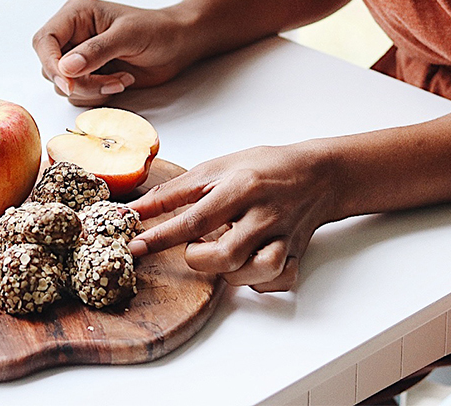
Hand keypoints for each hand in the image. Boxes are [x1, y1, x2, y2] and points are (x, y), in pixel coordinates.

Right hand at [32, 0, 196, 106]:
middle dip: (78, 82)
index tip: (69, 83)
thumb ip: (96, 51)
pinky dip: (99, 95)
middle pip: (51, 68)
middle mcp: (73, 36)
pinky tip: (121, 82)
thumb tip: (66, 68)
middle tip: (109, 82)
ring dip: (92, 90)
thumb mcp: (128, 35)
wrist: (178, 44)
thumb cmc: (158, 30)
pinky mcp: (90, 75)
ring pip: (64, 85)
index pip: (44, 41)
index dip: (51, 64)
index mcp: (75, 15)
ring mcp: (80, 57)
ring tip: (121, 79)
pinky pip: (79, 95)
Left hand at [126, 144, 335, 291]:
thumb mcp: (214, 169)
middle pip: (227, 255)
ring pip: (256, 273)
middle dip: (199, 258)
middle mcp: (264, 214)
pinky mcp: (296, 254)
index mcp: (241, 188)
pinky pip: (278, 281)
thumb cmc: (262, 168)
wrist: (317, 174)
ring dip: (230, 272)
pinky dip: (260, 282)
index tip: (136, 247)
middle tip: (195, 246)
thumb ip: (173, 193)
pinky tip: (249, 267)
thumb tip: (134, 211)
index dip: (161, 236)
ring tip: (223, 255)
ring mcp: (283, 237)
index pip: (195, 219)